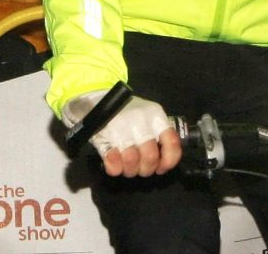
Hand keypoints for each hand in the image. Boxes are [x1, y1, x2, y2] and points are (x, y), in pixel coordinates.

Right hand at [62, 91, 180, 177]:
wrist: (96, 97)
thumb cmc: (125, 109)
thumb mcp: (147, 114)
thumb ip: (156, 133)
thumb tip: (164, 158)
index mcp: (155, 115)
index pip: (171, 142)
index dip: (169, 161)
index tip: (161, 168)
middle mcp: (140, 122)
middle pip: (150, 157)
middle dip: (146, 169)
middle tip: (141, 168)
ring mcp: (121, 129)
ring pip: (132, 162)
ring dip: (130, 171)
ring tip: (127, 167)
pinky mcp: (104, 137)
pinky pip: (113, 163)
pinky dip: (115, 169)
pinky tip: (115, 165)